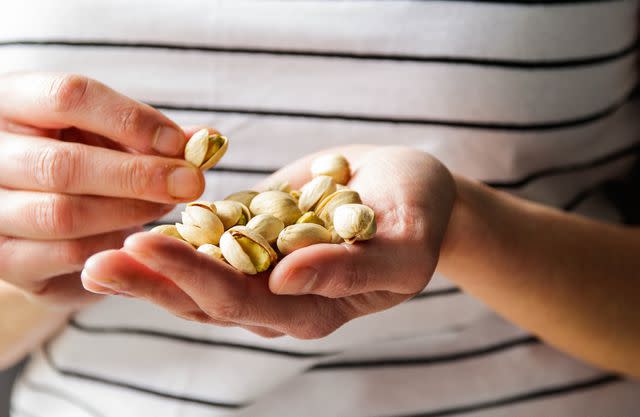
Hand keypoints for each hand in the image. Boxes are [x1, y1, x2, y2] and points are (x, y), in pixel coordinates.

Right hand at [0, 72, 205, 308]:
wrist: (31, 207)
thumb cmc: (78, 156)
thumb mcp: (106, 132)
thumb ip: (151, 135)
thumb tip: (208, 141)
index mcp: (12, 101)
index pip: (69, 96)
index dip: (132, 120)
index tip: (179, 144)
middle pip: (63, 164)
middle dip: (139, 176)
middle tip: (190, 183)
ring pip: (63, 215)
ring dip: (130, 212)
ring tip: (165, 206)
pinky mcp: (3, 260)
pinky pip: (66, 256)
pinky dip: (113, 247)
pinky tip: (137, 235)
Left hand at [82, 146, 455, 337]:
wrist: (415, 189)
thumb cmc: (420, 216)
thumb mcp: (403, 246)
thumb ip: (351, 269)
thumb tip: (286, 279)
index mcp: (312, 309)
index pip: (243, 302)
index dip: (192, 278)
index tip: (143, 247)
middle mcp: (279, 297)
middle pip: (205, 297)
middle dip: (152, 281)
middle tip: (97, 262)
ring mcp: (264, 265)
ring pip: (198, 272)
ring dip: (150, 264)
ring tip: (97, 251)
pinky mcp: (256, 232)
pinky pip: (209, 237)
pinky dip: (174, 234)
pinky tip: (134, 222)